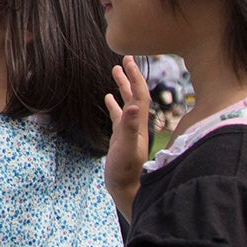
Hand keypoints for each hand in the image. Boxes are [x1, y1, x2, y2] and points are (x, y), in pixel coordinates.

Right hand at [104, 56, 150, 218]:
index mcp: (139, 123)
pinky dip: (113, 104)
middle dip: (131, 75)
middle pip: (135, 94)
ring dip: (122, 86)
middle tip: (125, 58)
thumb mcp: (125, 148)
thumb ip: (129, 127)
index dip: (135, 76)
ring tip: (115, 70)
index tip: (129, 59)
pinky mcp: (121, 137)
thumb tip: (132, 105)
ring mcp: (129, 129)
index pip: (139, 94)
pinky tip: (107, 97)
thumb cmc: (125, 170)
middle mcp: (136, 123)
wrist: (126, 188)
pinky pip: (118, 115)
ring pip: (127, 102)